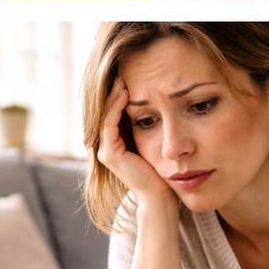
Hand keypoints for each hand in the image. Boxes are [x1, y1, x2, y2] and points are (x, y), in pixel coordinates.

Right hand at [95, 80, 173, 207]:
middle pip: (107, 112)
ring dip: (114, 97)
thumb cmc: (162, 172)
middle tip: (122, 72)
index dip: (120, 95)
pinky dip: (116, 108)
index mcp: (116, 143)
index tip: (130, 77)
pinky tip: (126, 94)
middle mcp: (107, 146)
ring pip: (106, 116)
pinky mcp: (110, 155)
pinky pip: (110, 125)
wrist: (161, 196)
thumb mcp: (154, 143)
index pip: (114, 113)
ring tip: (122, 80)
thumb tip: (157, 104)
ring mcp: (106, 151)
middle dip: (114, 92)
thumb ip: (149, 127)